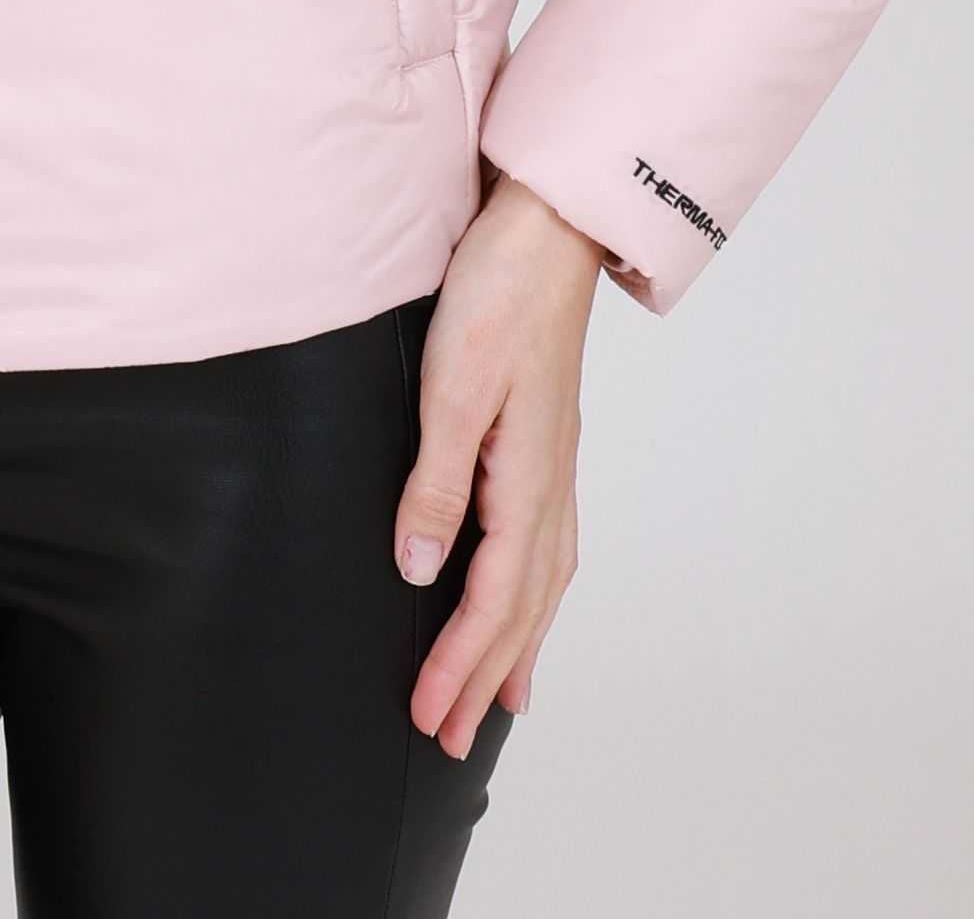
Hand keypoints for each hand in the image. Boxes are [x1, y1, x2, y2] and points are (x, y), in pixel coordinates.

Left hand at [392, 165, 600, 757]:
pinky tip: (524, 600)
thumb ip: (436, 483)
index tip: (426, 717)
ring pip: (540, 584)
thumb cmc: (498, 297)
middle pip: (521, 608)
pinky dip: (534, 595)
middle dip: (483, 677)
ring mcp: (554, 466)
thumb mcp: (452, 390)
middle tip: (447, 741)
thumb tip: (419, 571)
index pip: (490, 598)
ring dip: (514, 647)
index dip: (457, 664)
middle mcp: (551, 486)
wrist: (546, 231)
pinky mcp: (546, 444)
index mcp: (528, 481)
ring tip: (497, 702)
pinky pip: (546, 547)